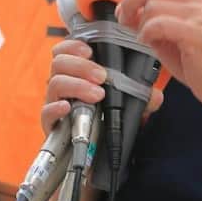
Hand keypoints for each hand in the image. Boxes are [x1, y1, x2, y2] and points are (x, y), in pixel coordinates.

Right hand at [41, 38, 163, 133]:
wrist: (94, 155)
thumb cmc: (105, 122)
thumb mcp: (126, 107)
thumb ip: (141, 99)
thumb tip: (155, 97)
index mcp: (76, 74)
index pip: (65, 50)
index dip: (74, 45)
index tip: (90, 50)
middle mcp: (63, 85)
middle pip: (59, 62)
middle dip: (82, 66)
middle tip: (102, 76)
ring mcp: (55, 103)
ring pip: (55, 83)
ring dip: (77, 85)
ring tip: (97, 95)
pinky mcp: (51, 124)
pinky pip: (46, 112)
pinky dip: (56, 108)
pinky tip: (67, 108)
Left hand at [116, 0, 201, 112]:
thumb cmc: (200, 61)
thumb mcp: (174, 36)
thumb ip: (156, 19)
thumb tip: (132, 14)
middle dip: (129, 0)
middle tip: (123, 19)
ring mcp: (199, 13)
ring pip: (152, 5)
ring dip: (138, 24)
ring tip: (143, 37)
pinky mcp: (196, 31)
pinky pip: (158, 23)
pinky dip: (146, 33)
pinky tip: (150, 43)